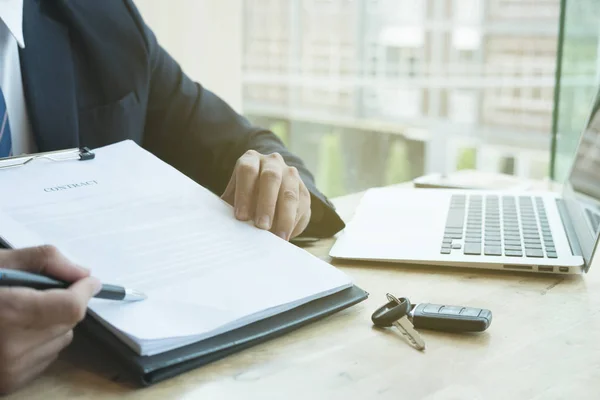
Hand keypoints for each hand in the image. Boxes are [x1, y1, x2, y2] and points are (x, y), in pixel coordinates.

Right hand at [0, 246, 99, 393]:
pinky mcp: (7, 385)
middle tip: (41, 291)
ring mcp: (9, 372)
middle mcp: (11, 349)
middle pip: (68, 323)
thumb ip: (42, 261)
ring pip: (60, 340)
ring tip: (19, 314)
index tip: (88, 280)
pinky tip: (11, 333)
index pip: (71, 307)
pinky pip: (44, 358)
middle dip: (64, 303)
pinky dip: (39, 343)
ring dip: (52, 324)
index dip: (84, 291)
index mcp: (8, 314)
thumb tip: (81, 272)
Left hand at [221, 150, 310, 239]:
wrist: (266, 196)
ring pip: (290, 193)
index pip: (248, 170)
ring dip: (284, 217)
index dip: (244, 193)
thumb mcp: (234, 199)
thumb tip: (225, 226)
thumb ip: (229, 207)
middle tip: (261, 226)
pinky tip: (286, 236)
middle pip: (271, 178)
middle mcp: (272, 162)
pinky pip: (302, 206)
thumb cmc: (244, 199)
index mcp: (251, 159)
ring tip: (278, 237)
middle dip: (266, 204)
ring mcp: (291, 175)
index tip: (241, 217)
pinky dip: (294, 223)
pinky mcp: (304, 191)